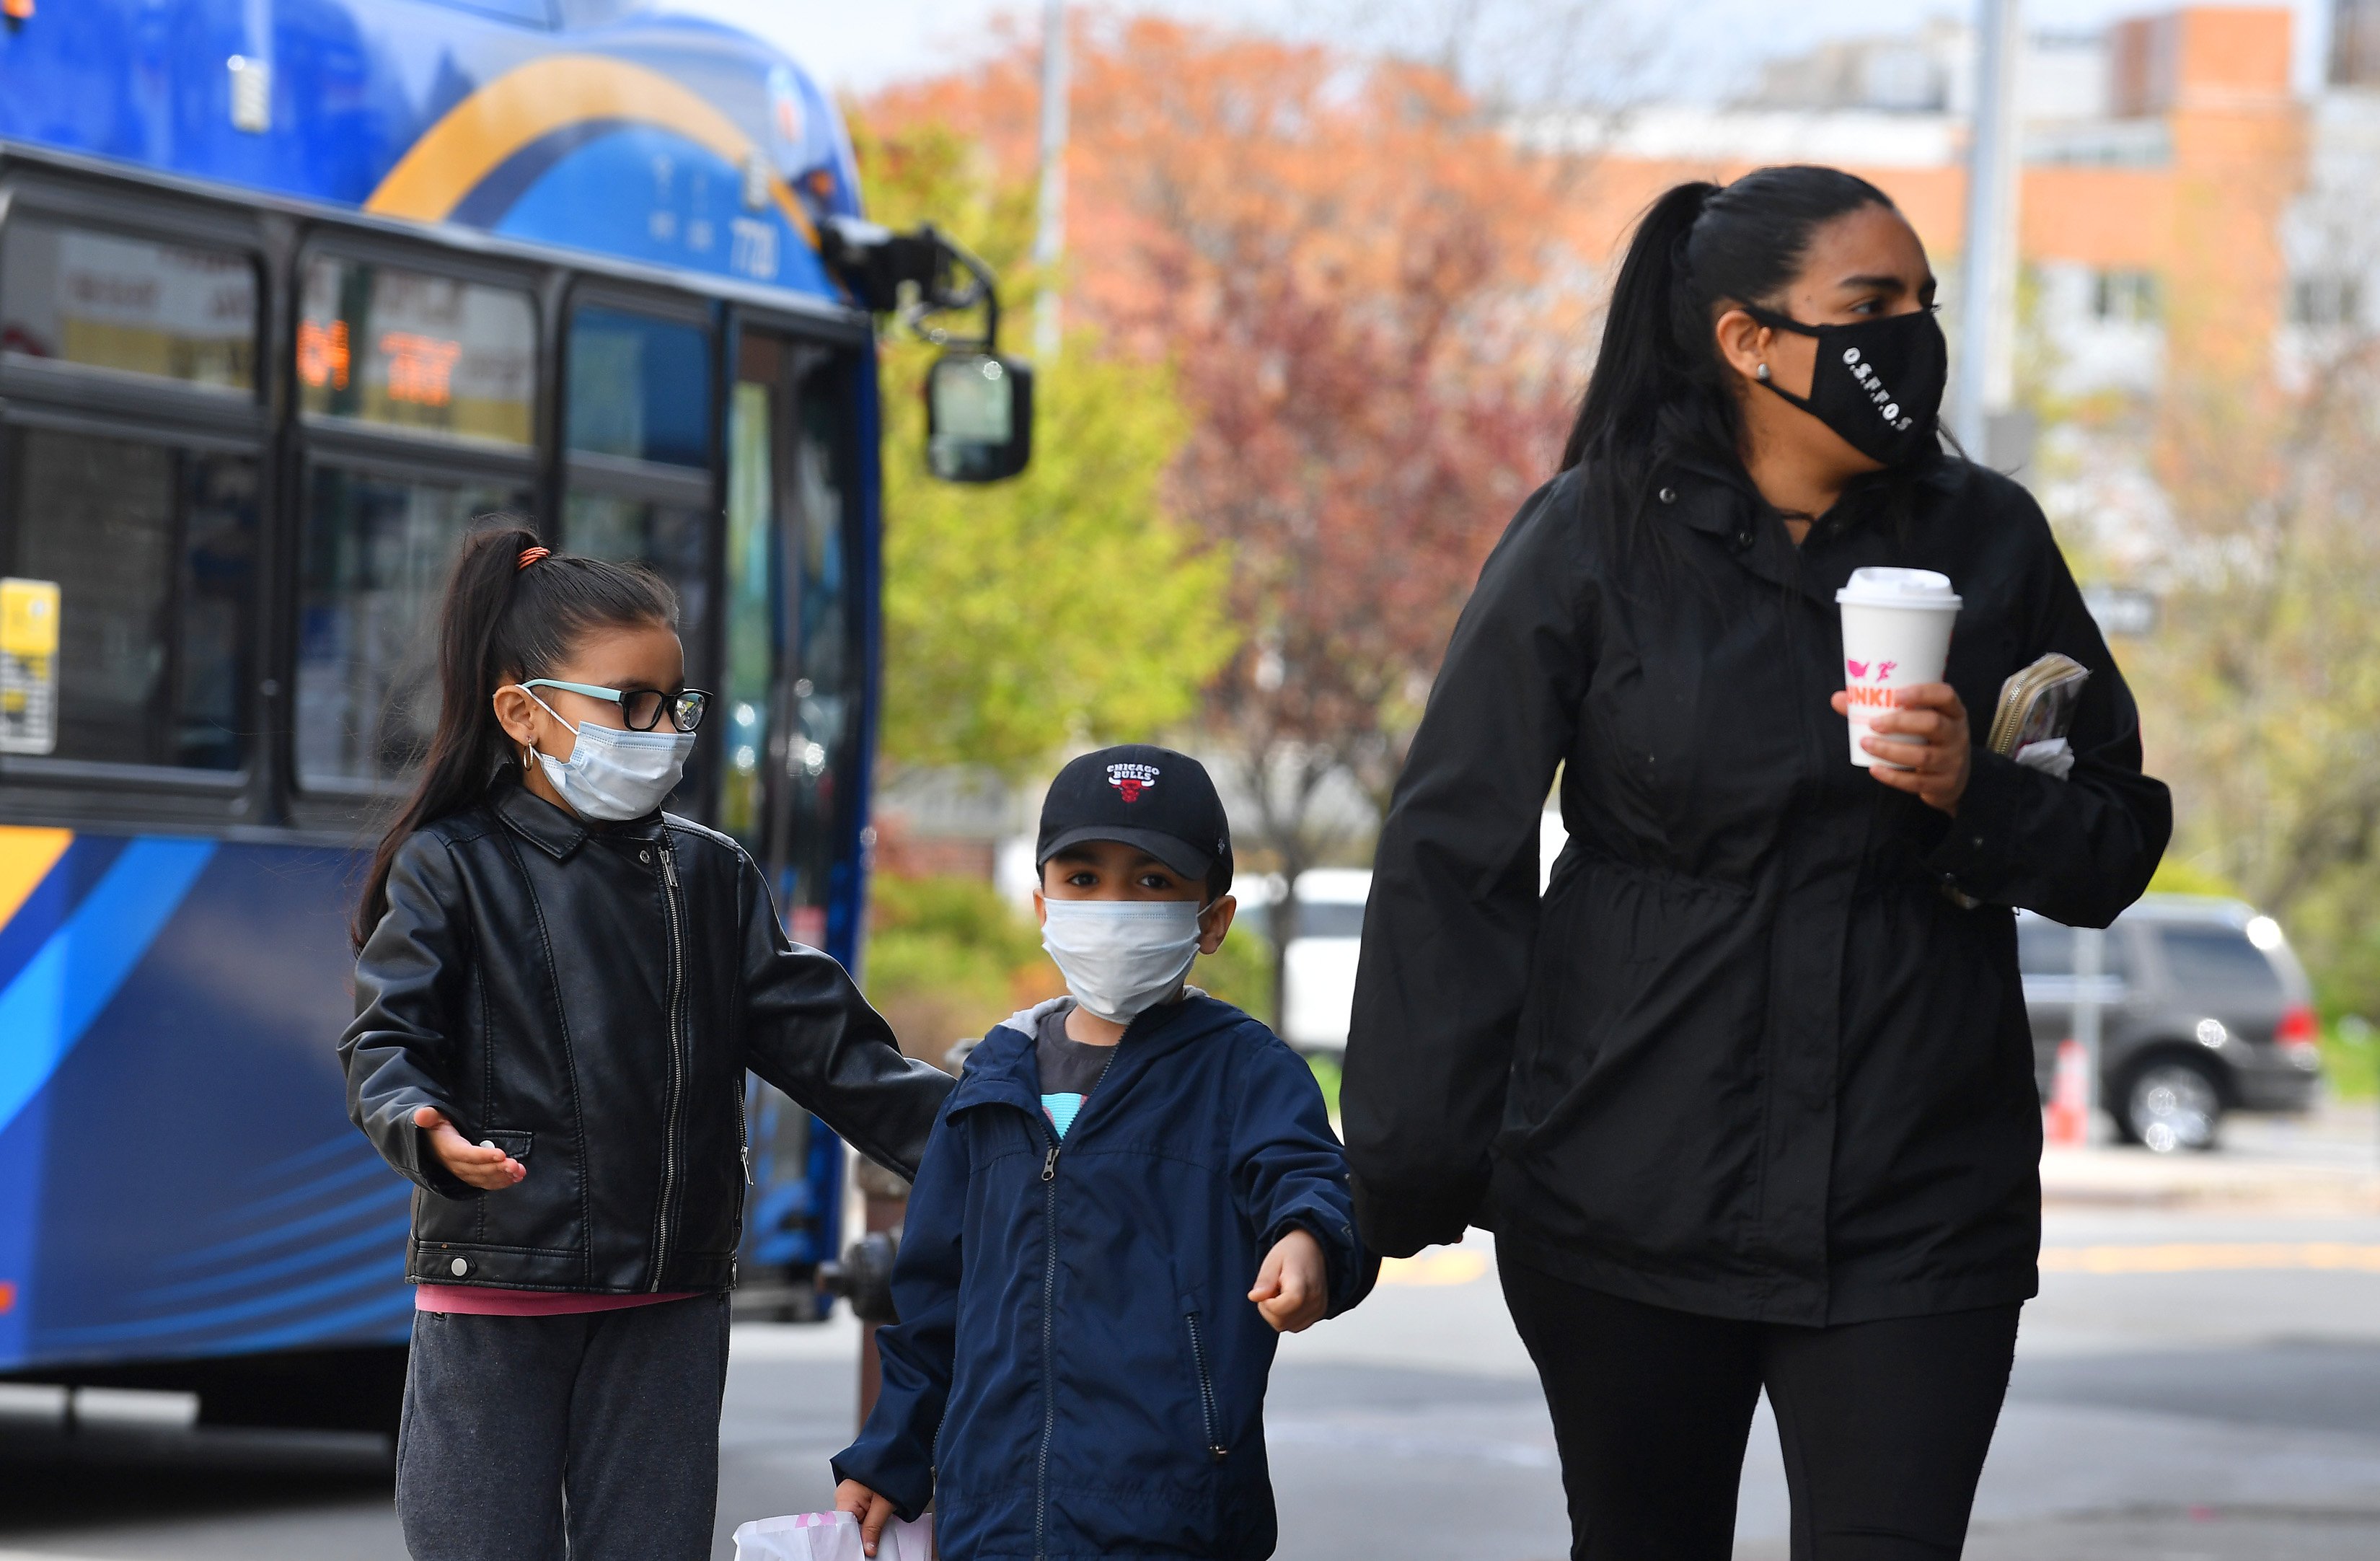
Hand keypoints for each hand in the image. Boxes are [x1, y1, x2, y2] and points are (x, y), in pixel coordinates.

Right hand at [414, 1106, 524, 1190]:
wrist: (429, 1143)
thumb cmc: (435, 1127)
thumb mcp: (431, 1118)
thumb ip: (428, 1116)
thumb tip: (422, 1115)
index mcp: (448, 1149)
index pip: (466, 1155)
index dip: (483, 1156)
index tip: (501, 1154)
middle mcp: (455, 1164)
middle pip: (478, 1170)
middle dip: (498, 1168)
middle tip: (515, 1165)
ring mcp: (463, 1172)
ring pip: (484, 1178)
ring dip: (503, 1176)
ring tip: (519, 1172)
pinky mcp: (470, 1176)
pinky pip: (485, 1182)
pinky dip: (501, 1182)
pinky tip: (515, 1177)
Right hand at [836, 1478, 897, 1556]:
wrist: (900, 1451)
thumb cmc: (891, 1471)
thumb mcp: (884, 1504)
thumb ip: (874, 1527)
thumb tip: (868, 1549)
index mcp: (845, 1497)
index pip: (841, 1527)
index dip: (851, 1541)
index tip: (861, 1551)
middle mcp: (843, 1496)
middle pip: (846, 1526)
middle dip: (859, 1536)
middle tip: (870, 1547)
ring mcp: (849, 1496)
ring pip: (853, 1521)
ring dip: (863, 1529)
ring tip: (873, 1537)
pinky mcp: (857, 1496)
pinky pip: (858, 1514)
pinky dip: (866, 1522)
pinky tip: (872, 1528)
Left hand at [1249, 1227, 1327, 1333]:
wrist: (1314, 1247)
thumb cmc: (1294, 1251)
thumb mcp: (1273, 1259)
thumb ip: (1264, 1281)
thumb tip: (1254, 1297)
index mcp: (1303, 1285)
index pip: (1279, 1310)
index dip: (1266, 1303)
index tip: (1268, 1288)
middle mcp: (1314, 1300)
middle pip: (1281, 1322)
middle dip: (1269, 1309)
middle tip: (1273, 1288)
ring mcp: (1318, 1309)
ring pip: (1287, 1326)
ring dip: (1277, 1314)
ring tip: (1281, 1292)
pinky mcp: (1319, 1313)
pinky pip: (1296, 1325)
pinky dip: (1287, 1317)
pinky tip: (1288, 1300)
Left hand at [1831, 681, 1971, 814]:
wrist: (1954, 780)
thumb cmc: (1927, 740)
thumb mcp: (1918, 722)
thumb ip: (1881, 709)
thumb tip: (1838, 699)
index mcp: (1953, 713)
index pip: (1945, 696)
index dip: (1923, 693)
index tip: (1896, 694)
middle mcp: (1957, 735)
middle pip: (1933, 724)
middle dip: (1900, 722)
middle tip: (1873, 723)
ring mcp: (1953, 760)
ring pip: (1922, 756)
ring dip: (1890, 750)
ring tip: (1865, 744)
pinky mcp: (1944, 784)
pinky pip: (1916, 781)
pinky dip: (1892, 776)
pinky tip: (1873, 769)